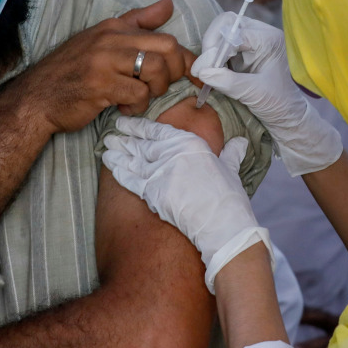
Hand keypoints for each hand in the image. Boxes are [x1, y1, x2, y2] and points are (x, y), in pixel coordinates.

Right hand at [20, 0, 195, 134]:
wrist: (36, 98)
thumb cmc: (72, 72)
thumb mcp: (101, 40)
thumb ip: (136, 23)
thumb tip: (168, 5)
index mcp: (113, 27)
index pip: (163, 35)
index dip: (186, 58)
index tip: (194, 76)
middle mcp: (110, 39)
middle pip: (168, 48)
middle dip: (174, 72)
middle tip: (160, 87)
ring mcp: (104, 61)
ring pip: (156, 70)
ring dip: (155, 90)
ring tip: (139, 98)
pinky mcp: (101, 85)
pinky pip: (138, 95)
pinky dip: (137, 107)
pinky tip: (123, 108)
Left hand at [102, 117, 271, 291]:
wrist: (220, 223)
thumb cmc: (228, 197)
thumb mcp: (231, 169)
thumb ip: (231, 154)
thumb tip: (241, 142)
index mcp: (189, 143)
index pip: (157, 131)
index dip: (139, 127)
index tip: (126, 124)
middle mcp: (170, 153)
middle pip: (141, 145)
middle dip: (124, 140)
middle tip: (111, 136)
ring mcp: (159, 172)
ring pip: (132, 160)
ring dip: (117, 154)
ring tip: (106, 148)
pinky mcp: (152, 192)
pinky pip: (130, 179)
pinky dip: (119, 172)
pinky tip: (111, 167)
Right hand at [191, 13, 341, 175]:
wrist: (287, 115)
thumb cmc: (278, 104)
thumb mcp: (254, 94)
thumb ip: (229, 82)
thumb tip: (203, 73)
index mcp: (269, 40)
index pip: (235, 32)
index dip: (217, 49)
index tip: (204, 70)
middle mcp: (261, 34)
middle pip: (227, 23)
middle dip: (212, 43)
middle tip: (203, 67)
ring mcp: (252, 40)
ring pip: (223, 31)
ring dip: (212, 49)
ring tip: (206, 71)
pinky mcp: (244, 50)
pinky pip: (223, 44)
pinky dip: (215, 55)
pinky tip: (212, 71)